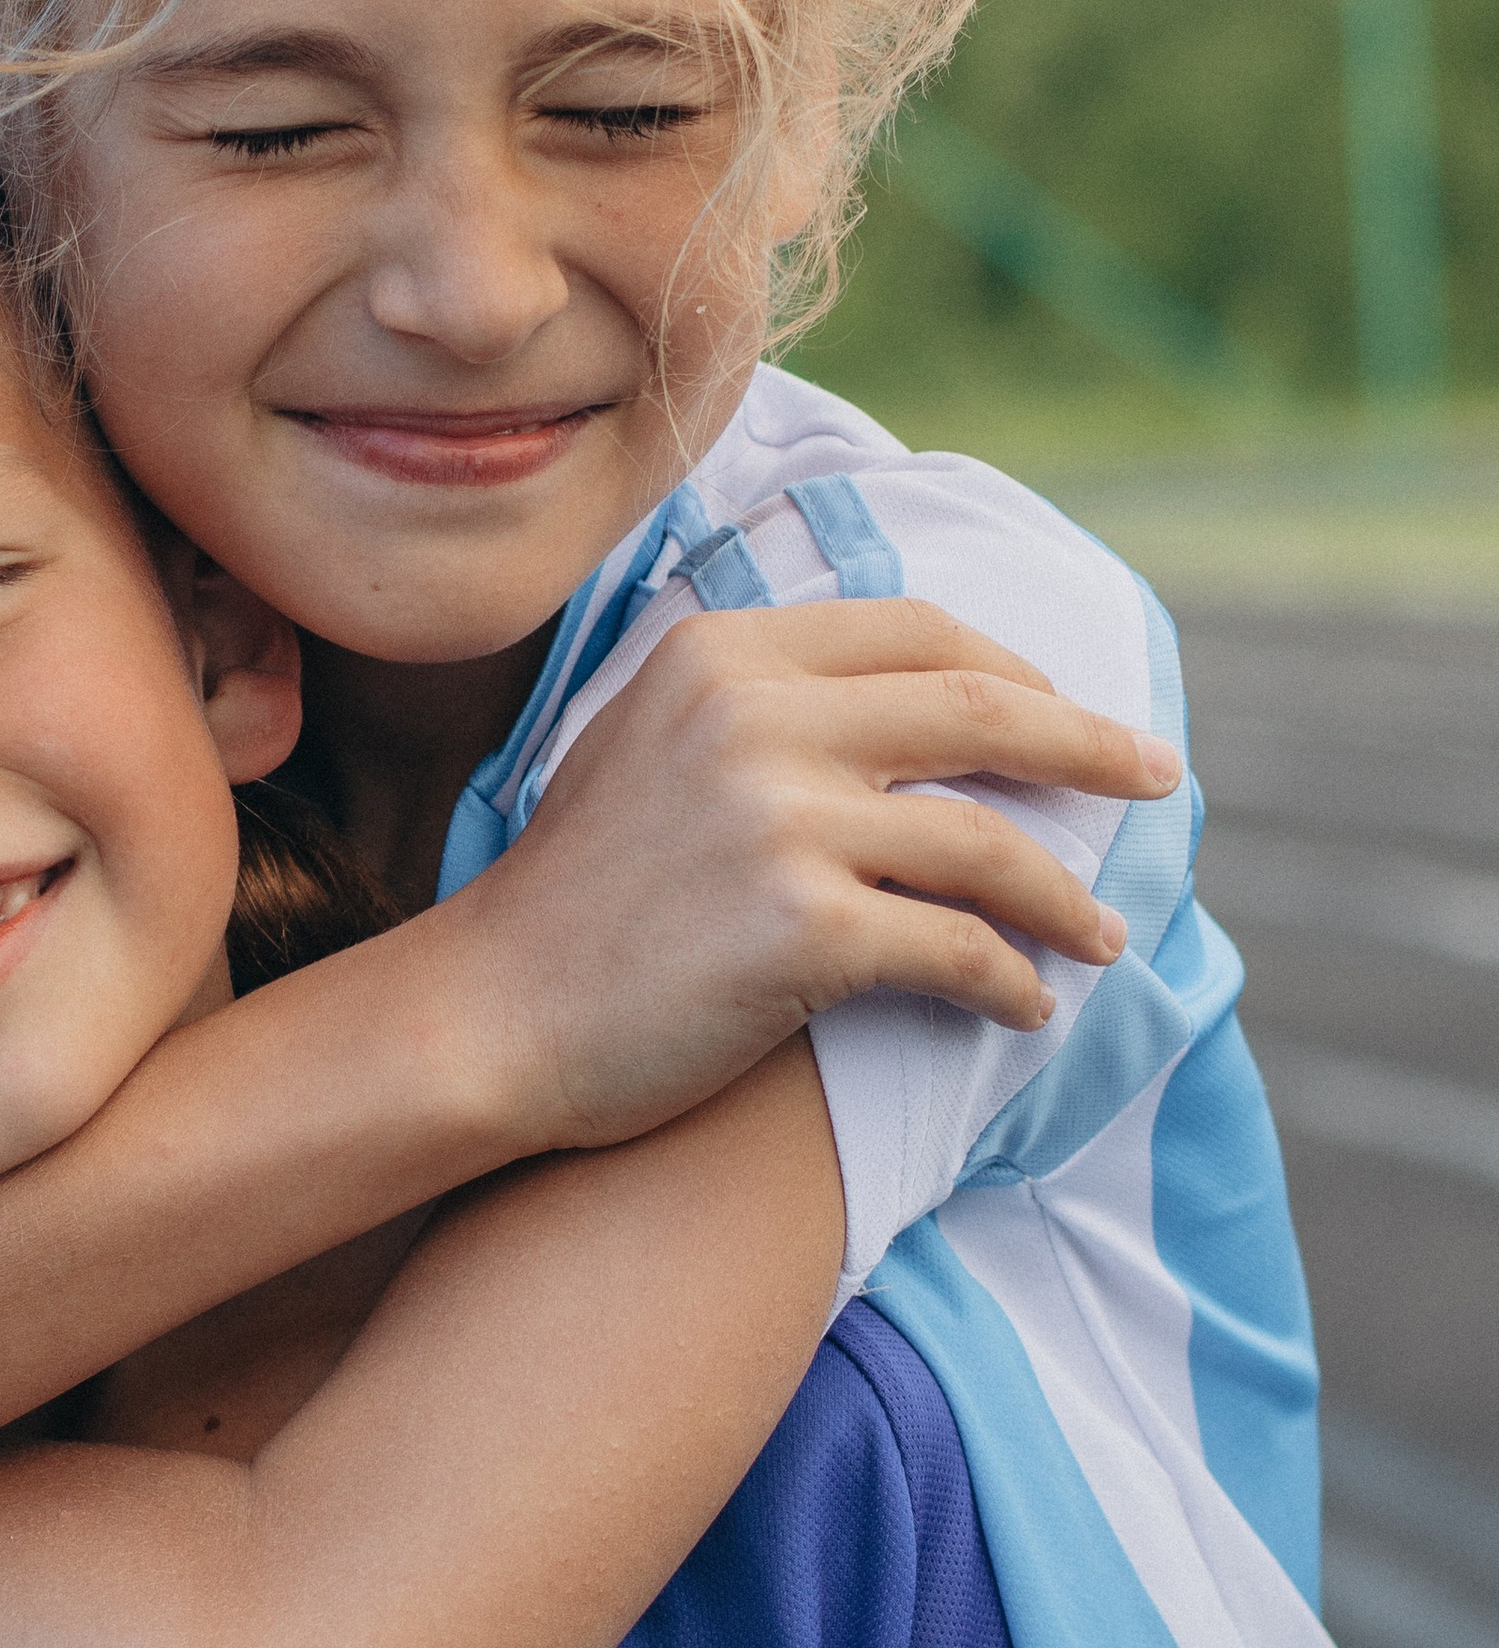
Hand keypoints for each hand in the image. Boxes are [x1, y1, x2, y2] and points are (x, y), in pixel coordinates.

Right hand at [457, 598, 1180, 1153]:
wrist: (489, 1015)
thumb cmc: (577, 899)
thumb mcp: (645, 742)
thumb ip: (757, 704)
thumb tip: (899, 705)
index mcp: (726, 656)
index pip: (918, 632)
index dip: (1018, 670)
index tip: (1072, 711)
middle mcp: (758, 719)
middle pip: (983, 711)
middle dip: (1091, 747)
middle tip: (1159, 779)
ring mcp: (782, 822)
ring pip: (988, 844)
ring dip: (1067, 894)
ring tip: (1104, 934)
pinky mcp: (803, 931)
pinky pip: (958, 950)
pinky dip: (1012, 980)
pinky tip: (1028, 1004)